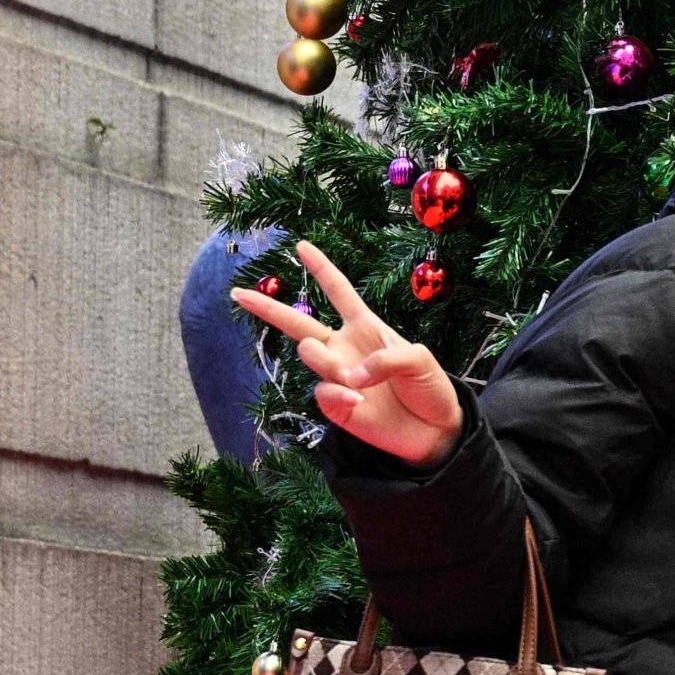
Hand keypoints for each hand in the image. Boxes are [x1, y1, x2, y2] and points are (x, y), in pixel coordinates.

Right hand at [231, 241, 463, 466]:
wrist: (436, 430)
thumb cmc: (429, 387)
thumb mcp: (420, 360)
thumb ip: (387, 358)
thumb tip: (351, 374)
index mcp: (365, 326)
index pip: (339, 291)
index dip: (321, 268)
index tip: (301, 245)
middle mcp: (344, 347)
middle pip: (298, 321)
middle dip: (267, 307)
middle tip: (238, 292)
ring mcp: (336, 375)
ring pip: (309, 353)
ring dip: (327, 361)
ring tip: (356, 380)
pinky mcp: (334, 404)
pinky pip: (322, 391)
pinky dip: (339, 394)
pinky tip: (359, 401)